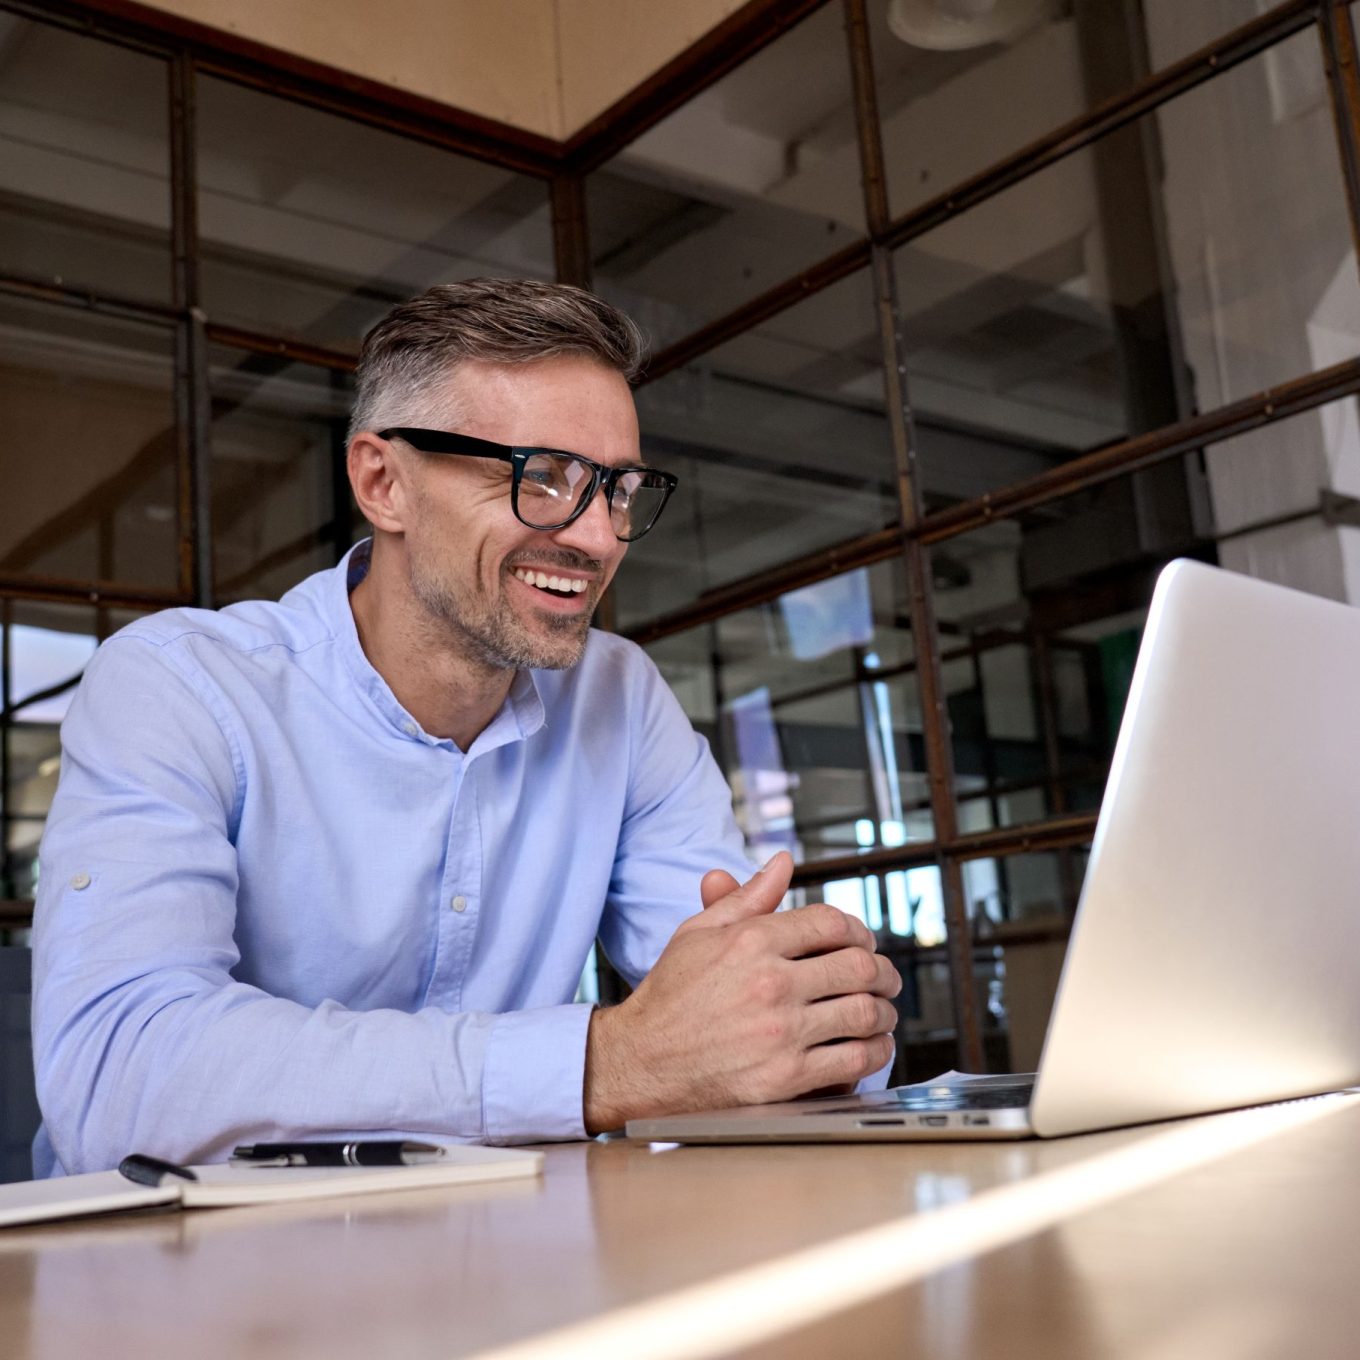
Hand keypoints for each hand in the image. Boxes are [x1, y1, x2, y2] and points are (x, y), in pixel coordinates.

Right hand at [583, 852, 900, 1131]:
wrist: (640, 1062)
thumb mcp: (698, 933)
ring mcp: (780, 1033)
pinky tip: (870, 1047)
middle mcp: (770, 983)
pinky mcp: (785, 1078)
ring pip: (864, 1013)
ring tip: (882, 1012)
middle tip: (885, 979)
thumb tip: (783, 864)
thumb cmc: (669, 997)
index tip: (863, 943)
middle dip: (882, 971)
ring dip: (884, 1012)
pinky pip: (854, 1060)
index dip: (859, 931)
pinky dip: (874, 1052)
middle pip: (858, 966)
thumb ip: (748, 898)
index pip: (831, 924)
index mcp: (751, 942)